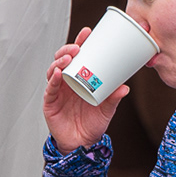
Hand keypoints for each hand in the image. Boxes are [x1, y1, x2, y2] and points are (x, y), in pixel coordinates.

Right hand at [44, 28, 129, 150]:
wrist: (83, 144)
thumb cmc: (93, 123)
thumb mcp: (107, 108)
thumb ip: (114, 97)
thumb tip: (125, 87)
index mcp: (79, 77)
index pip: (78, 56)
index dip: (80, 43)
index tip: (87, 32)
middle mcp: (66, 81)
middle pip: (62, 59)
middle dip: (68, 49)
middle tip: (78, 46)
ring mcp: (57, 91)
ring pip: (53, 70)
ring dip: (60, 61)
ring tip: (69, 57)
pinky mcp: (50, 102)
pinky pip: (50, 88)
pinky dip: (53, 80)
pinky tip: (58, 73)